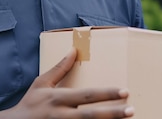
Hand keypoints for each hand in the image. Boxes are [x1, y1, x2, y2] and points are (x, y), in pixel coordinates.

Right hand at [0, 48, 133, 118]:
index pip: (86, 95)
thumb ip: (59, 69)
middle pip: (90, 115)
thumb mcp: (41, 84)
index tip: (124, 91)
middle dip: (112, 113)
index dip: (106, 94)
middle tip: (131, 110)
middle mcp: (61, 115)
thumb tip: (74, 50)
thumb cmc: (30, 104)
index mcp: (57, 99)